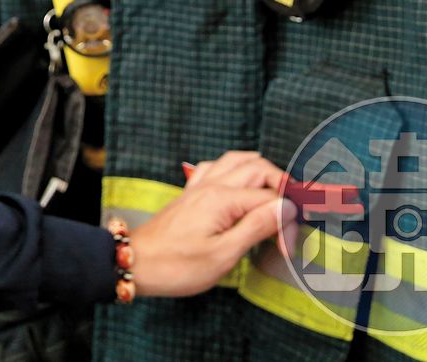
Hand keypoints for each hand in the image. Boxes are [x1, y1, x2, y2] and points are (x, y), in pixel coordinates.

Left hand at [127, 150, 290, 297]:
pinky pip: (217, 167)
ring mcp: (199, 186)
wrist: (137, 263)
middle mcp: (212, 185)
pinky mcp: (191, 193)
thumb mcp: (223, 254)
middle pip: (259, 169)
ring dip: (262, 172)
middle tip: (289, 219)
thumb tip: (288, 207)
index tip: (286, 249)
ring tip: (277, 196)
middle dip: (282, 189)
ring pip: (238, 160)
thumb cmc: (178, 266)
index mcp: (223, 199)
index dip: (287, 222)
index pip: (271, 199)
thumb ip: (256, 227)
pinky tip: (241, 185)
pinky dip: (236, 169)